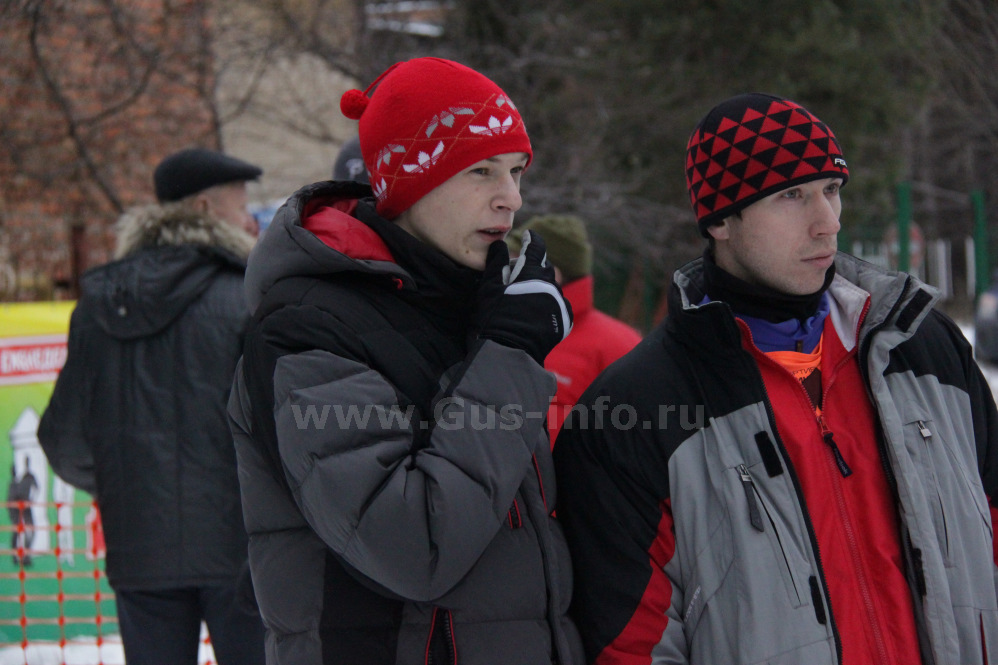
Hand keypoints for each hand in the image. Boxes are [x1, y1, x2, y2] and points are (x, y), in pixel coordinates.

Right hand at [473, 230, 572, 363]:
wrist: (508, 353)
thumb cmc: (494, 318)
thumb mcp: (489, 287)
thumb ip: (496, 262)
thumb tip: (500, 244)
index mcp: (532, 273)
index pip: (536, 248)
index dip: (532, 240)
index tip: (529, 236)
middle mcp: (551, 285)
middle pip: (544, 269)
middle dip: (534, 269)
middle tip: (519, 276)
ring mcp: (559, 303)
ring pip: (551, 288)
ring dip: (541, 289)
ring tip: (525, 300)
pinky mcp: (564, 320)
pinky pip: (557, 306)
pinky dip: (548, 306)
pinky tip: (535, 314)